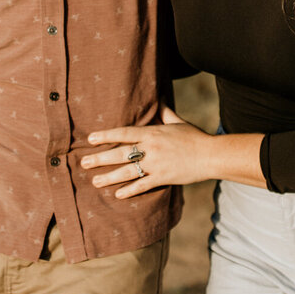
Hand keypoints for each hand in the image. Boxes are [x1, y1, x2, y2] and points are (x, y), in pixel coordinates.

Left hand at [82, 105, 211, 198]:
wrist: (211, 155)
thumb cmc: (194, 137)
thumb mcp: (178, 122)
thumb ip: (165, 112)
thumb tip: (159, 98)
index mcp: (153, 133)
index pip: (124, 133)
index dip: (106, 135)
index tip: (90, 139)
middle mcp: (152, 148)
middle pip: (121, 153)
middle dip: (101, 158)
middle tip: (83, 162)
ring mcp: (157, 165)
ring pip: (128, 172)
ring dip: (110, 177)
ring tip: (94, 181)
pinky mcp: (163, 178)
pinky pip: (143, 185)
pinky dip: (129, 191)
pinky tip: (117, 195)